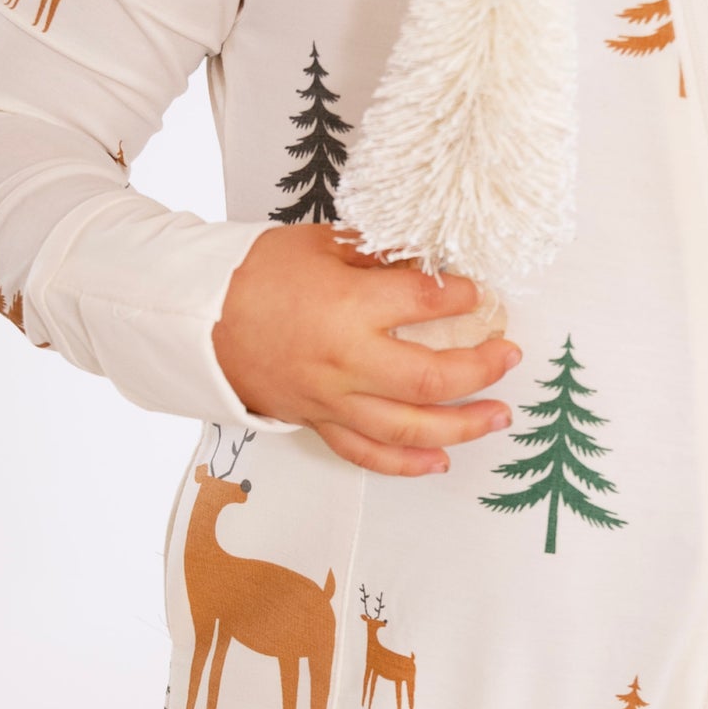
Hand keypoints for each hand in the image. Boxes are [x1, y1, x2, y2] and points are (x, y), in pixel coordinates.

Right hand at [213, 222, 520, 476]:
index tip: (479, 292)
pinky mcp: (318, 420)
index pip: (426, 303)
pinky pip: (367, 453)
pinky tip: (441, 460)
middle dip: (481, 368)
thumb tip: (428, 265)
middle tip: (509, 355)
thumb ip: (378, 256)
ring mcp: (332, 399)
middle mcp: (346, 361)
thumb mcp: (321, 244)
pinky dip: (407, 464)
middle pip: (432, 378)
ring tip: (499, 417)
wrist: (198, 317)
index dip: (463, 297)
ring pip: (408, 428)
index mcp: (348, 307)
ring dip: (463, 426)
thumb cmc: (255, 274)